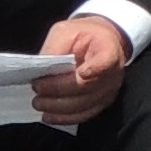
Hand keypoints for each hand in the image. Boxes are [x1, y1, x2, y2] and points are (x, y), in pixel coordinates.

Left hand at [31, 13, 132, 127]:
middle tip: (36, 88)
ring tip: (38, 103)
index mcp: (108, 49)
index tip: (82, 73)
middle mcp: (114, 74)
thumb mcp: (66, 31)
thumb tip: (39, 71)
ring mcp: (109, 92)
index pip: (106, 61)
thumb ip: (55, 49)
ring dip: (58, 107)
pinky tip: (49, 116)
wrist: (101, 43)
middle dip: (58, 90)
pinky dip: (65, 118)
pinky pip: (84, 115)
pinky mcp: (102, 104)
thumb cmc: (82, 35)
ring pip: (83, 105)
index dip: (96, 69)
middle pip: (86, 87)